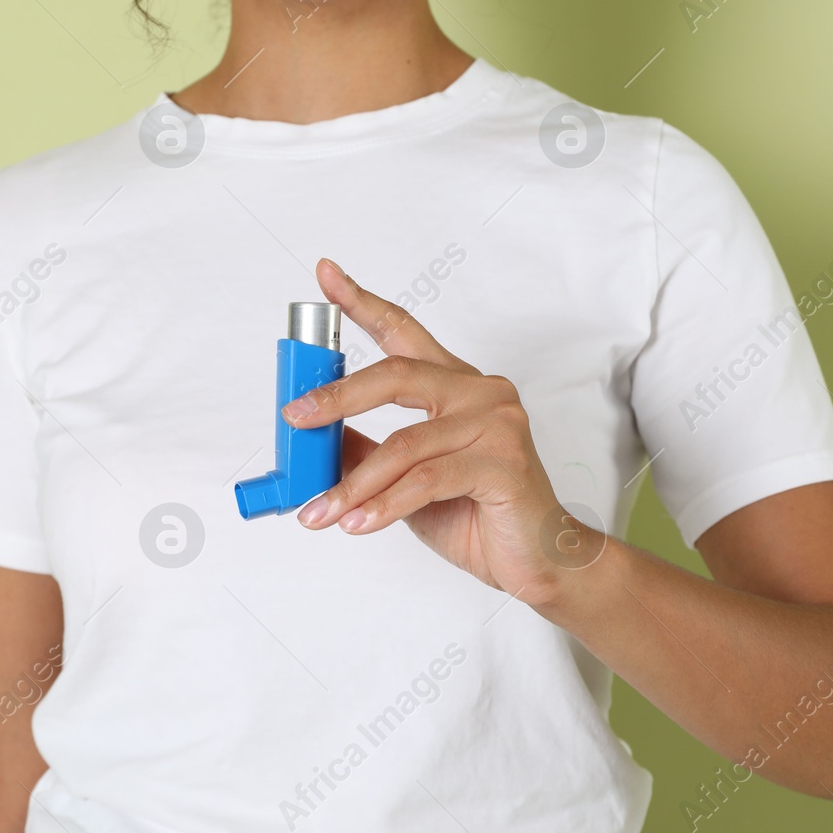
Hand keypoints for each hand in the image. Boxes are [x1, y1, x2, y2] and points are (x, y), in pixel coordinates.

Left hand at [283, 258, 606, 606]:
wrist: (537, 560)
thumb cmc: (477, 515)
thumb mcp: (407, 480)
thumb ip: (368, 451)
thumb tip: (312, 436)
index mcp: (456, 386)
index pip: (404, 331)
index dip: (362, 301)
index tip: (325, 273)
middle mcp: (480, 392)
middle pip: (396, 376)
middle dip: (337, 397)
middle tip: (295, 417)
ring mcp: (497, 423)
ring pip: (405, 444)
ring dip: (354, 485)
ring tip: (321, 512)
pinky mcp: (503, 461)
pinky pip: (426, 480)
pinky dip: (383, 505)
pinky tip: (359, 524)